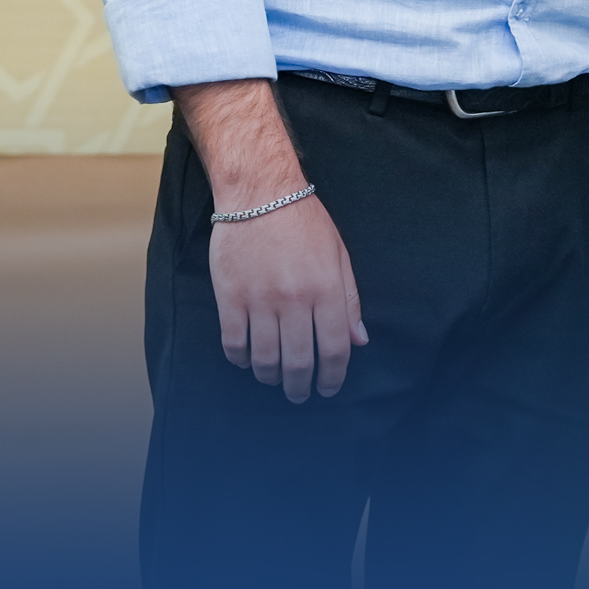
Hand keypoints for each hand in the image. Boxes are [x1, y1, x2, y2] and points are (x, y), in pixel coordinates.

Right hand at [174, 79, 365, 403]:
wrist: (260, 194)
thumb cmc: (305, 223)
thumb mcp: (339, 257)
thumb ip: (349, 301)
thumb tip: (358, 340)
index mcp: (327, 290)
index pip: (334, 349)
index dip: (332, 377)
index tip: (328, 389)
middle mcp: (295, 300)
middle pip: (298, 362)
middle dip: (301, 387)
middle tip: (300, 395)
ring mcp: (260, 300)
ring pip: (264, 359)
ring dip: (270, 378)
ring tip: (274, 380)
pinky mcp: (230, 297)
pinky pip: (234, 343)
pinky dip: (241, 359)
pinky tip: (248, 360)